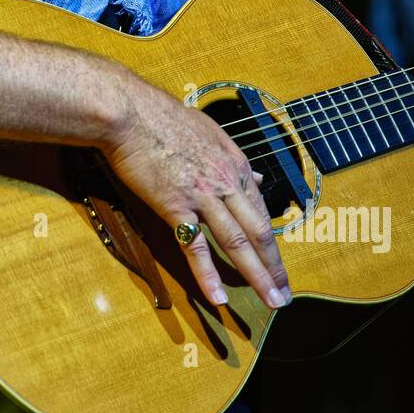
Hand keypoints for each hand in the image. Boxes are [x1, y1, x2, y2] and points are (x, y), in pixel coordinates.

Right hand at [100, 75, 291, 310]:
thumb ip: (233, 159)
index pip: (261, 212)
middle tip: (284, 295)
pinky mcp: (175, 205)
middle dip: (274, 267)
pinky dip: (209, 274)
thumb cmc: (161, 118)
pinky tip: (219, 297)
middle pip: (259, 232)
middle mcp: (226, 181)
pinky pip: (195, 246)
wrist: (129, 112)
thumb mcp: (209, 132)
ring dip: (257, 275)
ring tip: (271, 300)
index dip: (271, 243)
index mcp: (235, 164)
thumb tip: (256, 175)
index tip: (277, 265)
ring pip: (237, 242)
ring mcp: (203, 194)